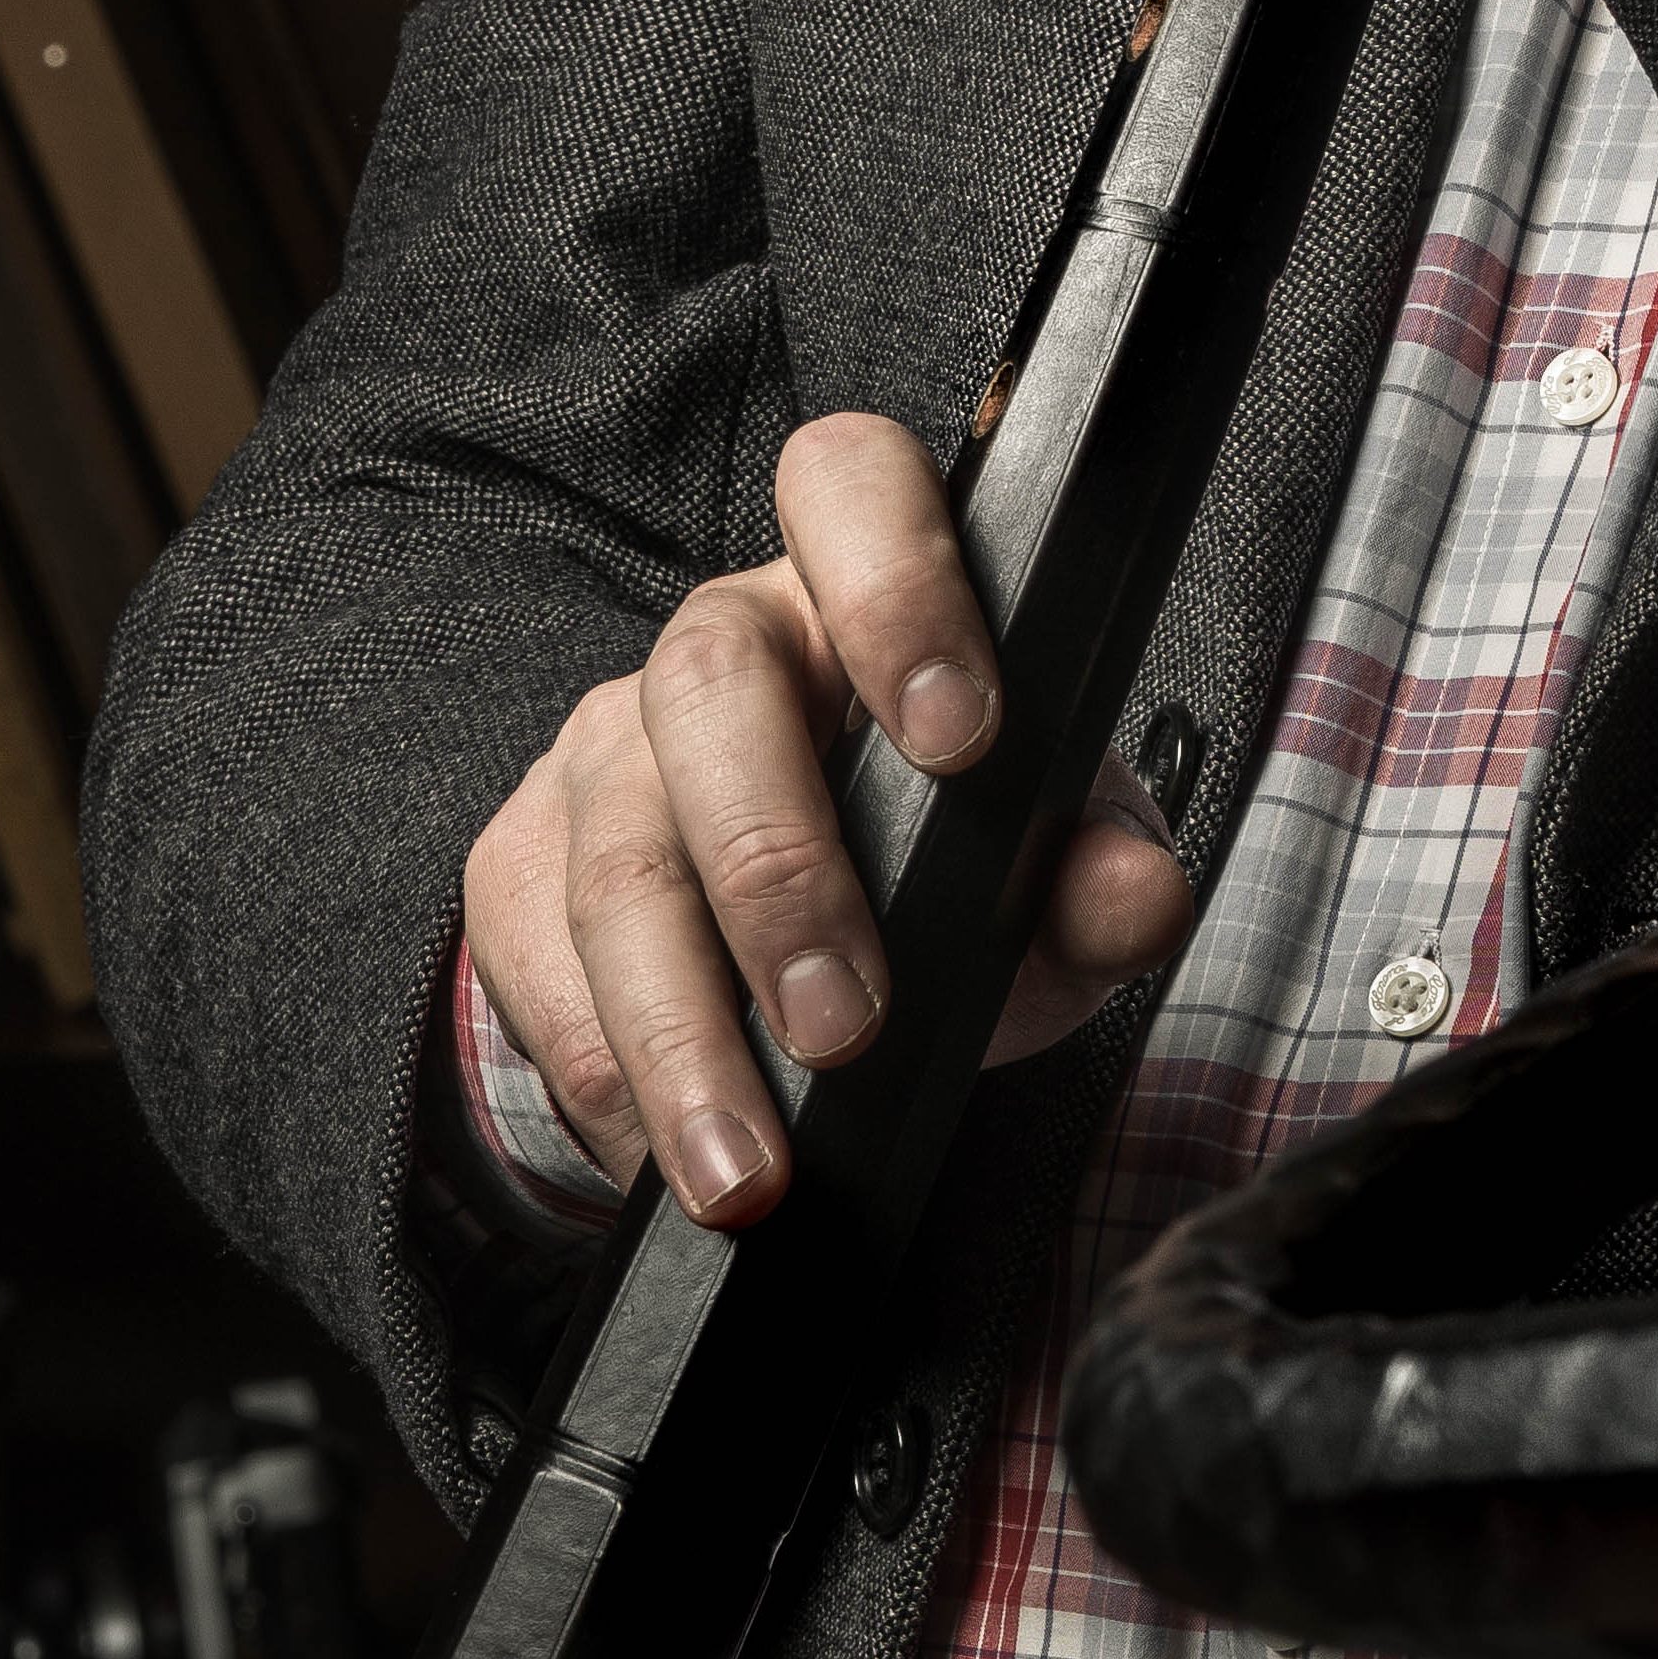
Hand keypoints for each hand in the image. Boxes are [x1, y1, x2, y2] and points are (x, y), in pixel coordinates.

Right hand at [459, 411, 1193, 1224]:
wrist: (781, 962)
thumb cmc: (934, 870)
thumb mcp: (1034, 872)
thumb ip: (1096, 880)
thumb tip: (1136, 895)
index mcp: (855, 588)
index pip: (853, 487)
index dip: (898, 586)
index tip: (960, 737)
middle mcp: (721, 643)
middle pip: (709, 686)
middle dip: (779, 868)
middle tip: (845, 1028)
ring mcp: (604, 747)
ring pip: (618, 859)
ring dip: (684, 1035)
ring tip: (752, 1170)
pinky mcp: (521, 862)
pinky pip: (535, 964)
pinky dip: (606, 1077)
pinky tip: (668, 1151)